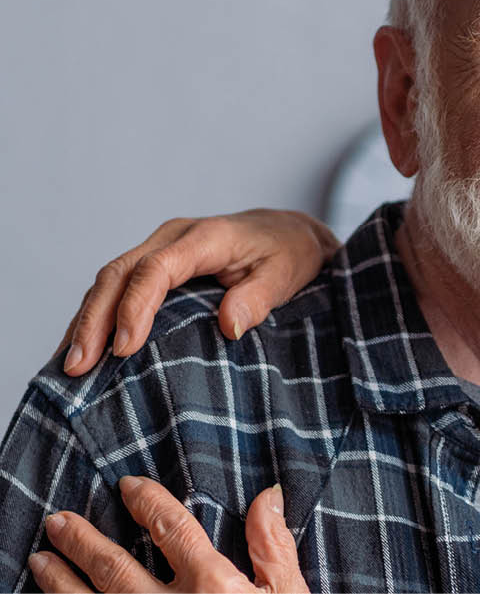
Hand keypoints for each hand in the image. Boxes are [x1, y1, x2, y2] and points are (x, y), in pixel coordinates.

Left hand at [28, 476, 308, 592]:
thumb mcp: (287, 592)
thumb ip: (273, 545)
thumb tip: (269, 495)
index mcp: (212, 583)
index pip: (171, 529)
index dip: (147, 502)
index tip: (127, 486)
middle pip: (116, 567)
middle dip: (83, 542)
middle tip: (59, 522)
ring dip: (61, 581)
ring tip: (41, 560)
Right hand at [59, 210, 338, 374]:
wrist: (291, 231)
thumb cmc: (290, 252)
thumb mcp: (287, 273)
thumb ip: (259, 298)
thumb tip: (228, 325)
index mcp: (205, 238)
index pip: (156, 270)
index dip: (136, 308)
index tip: (124, 349)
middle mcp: (174, 237)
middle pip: (119, 274)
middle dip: (94, 320)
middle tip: (78, 366)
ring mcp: (161, 247)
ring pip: (110, 279)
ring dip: (87, 320)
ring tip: (69, 365)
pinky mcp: (157, 262)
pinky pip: (119, 286)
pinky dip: (98, 315)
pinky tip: (83, 346)